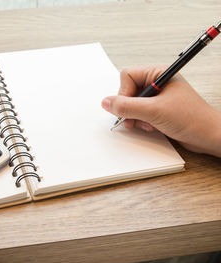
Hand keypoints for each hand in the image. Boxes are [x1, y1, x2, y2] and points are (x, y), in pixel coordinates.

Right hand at [101, 65, 220, 156]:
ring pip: (132, 104)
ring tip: (147, 123)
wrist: (208, 136)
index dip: (124, 93)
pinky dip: (141, 122)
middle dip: (129, 108)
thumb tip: (106, 102)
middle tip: (135, 118)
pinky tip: (151, 126)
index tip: (128, 107)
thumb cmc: (191, 118)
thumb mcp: (154, 111)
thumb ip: (127, 106)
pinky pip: (139, 113)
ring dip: (136, 117)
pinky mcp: (158, 110)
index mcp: (158, 74)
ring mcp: (157, 97)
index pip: (127, 76)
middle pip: (127, 91)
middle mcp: (157, 83)